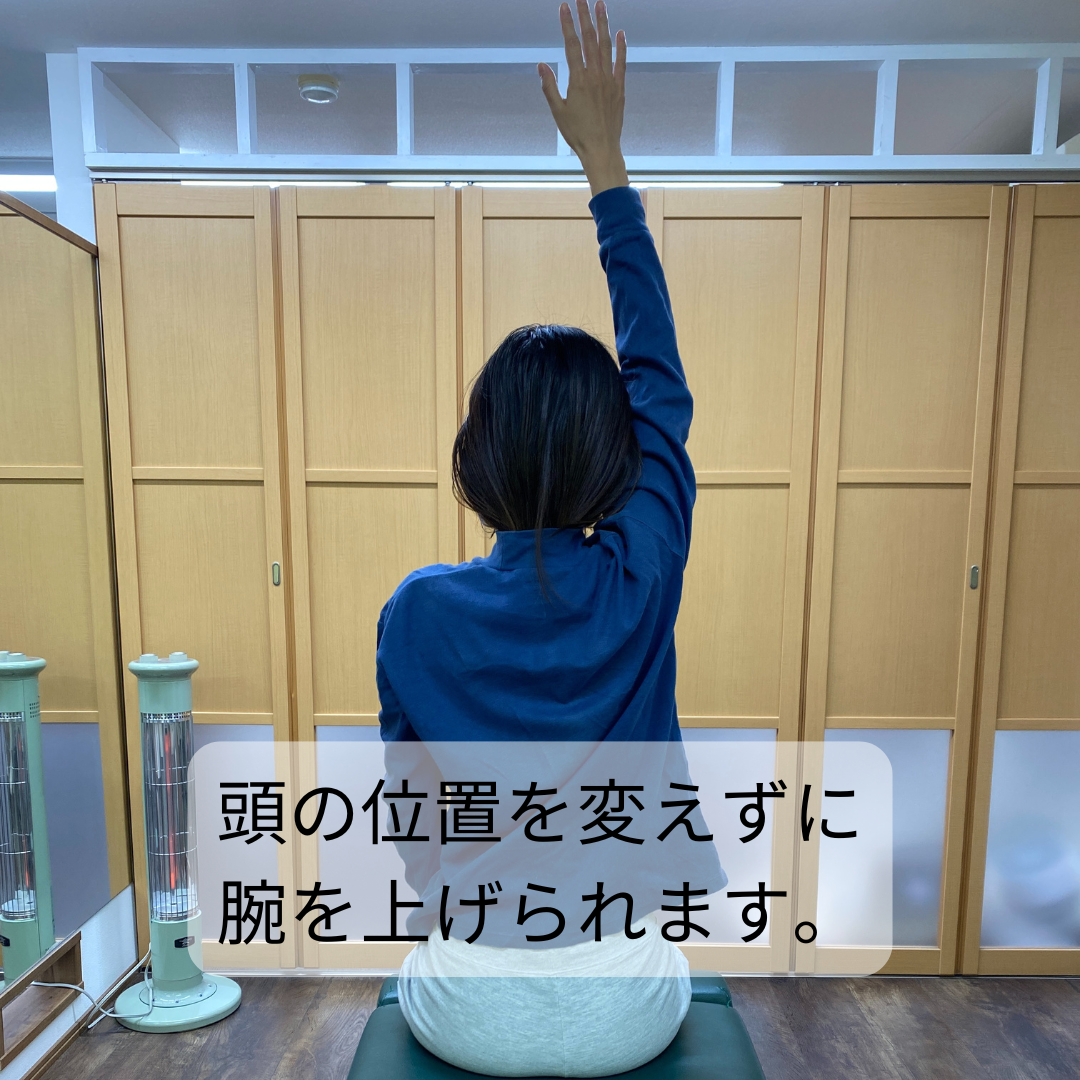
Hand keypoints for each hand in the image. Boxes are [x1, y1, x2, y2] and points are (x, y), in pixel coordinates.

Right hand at [539, 0, 628, 196]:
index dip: (568, 24)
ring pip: (606, 46)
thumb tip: (541, 65)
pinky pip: (621, 63)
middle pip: (590, 39)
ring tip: (600, 5)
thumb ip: (549, 86)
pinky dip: (621, 47)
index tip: (564, 7)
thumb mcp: (558, 111)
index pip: (572, 45)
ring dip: (603, 24)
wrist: (601, 149)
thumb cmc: (577, 134)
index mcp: (578, 80)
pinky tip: (620, 33)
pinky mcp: (619, 89)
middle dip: (585, 16)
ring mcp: (609, 81)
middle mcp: (595, 76)